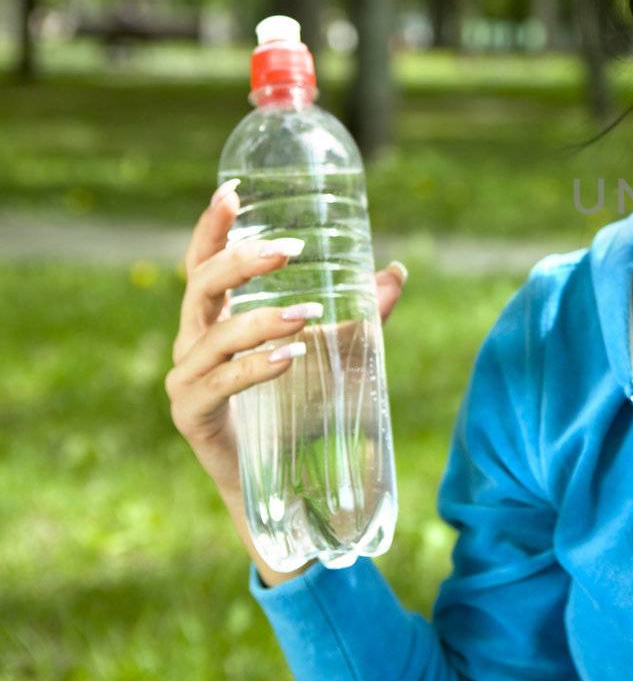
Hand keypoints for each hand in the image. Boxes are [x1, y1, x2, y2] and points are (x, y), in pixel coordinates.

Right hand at [166, 178, 406, 579]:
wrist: (284, 489)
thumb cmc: (302, 411)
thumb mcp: (339, 355)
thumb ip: (365, 317)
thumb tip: (397, 271)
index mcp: (217, 319)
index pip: (204, 263)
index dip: (212, 227)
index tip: (232, 190)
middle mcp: (193, 343)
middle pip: (201, 287)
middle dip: (243, 262)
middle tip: (292, 251)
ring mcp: (187, 381)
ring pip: (213, 335)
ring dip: (260, 319)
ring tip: (308, 316)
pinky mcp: (192, 418)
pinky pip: (217, 385)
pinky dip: (253, 367)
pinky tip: (288, 357)